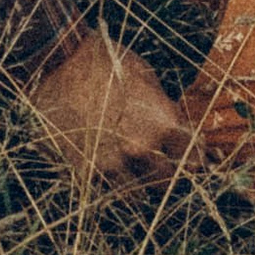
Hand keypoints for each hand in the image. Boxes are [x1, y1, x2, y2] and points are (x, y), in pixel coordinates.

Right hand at [26, 27, 187, 183]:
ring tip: (129, 169)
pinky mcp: (86, 169)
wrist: (60, 62)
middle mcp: (142, 148)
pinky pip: (105, 188)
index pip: (193, 158)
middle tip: (156, 165)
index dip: (192, 159)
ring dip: (136, 183)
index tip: (187, 158)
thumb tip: (174, 124)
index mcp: (164, 123)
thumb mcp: (147, 77)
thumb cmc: (106, 62)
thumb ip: (163, 108)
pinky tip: (104, 164)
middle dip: (164, 174)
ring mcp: (113, 162)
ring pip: (136, 193)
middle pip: (166, 181)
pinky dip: (108, 181)